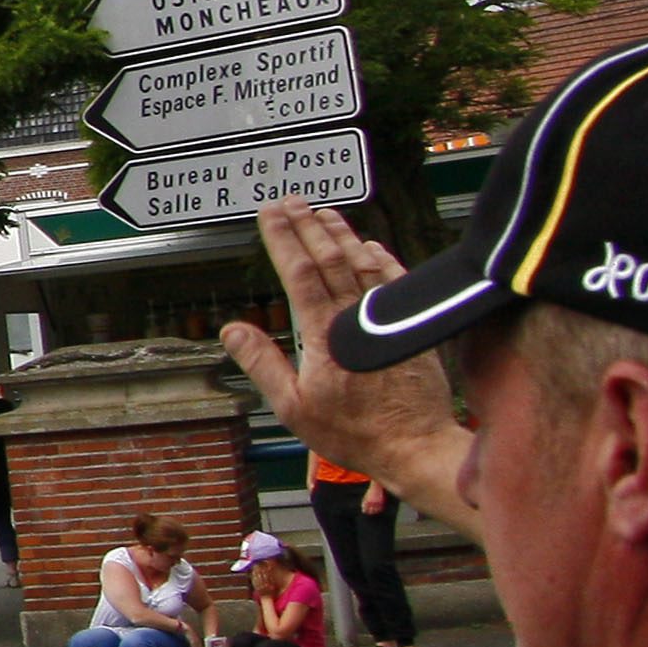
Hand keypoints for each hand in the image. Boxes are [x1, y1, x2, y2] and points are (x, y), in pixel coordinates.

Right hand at [217, 199, 467, 517]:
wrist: (414, 445)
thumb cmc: (354, 433)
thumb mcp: (292, 407)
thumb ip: (262, 363)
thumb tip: (233, 330)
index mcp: (325, 334)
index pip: (299, 273)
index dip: (283, 239)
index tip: (270, 214)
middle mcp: (356, 318)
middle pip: (329, 258)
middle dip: (307, 226)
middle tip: (291, 201)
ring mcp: (385, 320)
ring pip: (361, 263)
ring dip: (341, 235)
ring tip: (324, 213)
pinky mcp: (408, 328)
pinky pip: (392, 281)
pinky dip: (380, 258)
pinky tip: (370, 245)